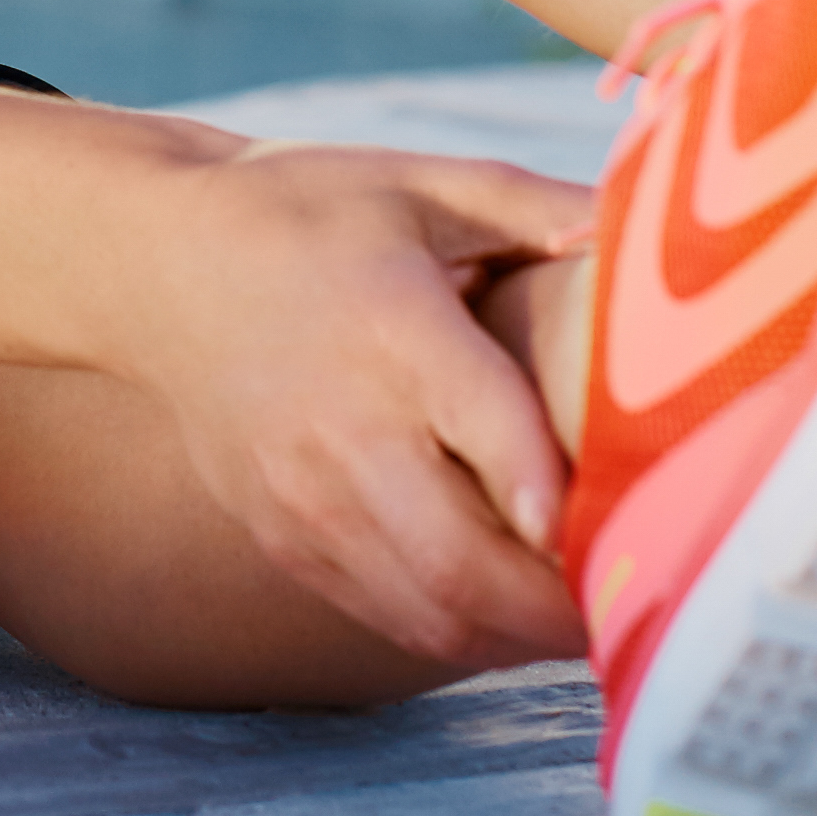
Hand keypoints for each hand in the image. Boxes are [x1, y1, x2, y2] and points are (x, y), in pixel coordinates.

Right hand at [108, 138, 598, 670]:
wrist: (158, 266)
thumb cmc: (311, 214)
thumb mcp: (423, 180)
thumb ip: (541, 209)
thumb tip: (658, 231)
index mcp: (390, 326)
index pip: (481, 424)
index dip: (556, 489)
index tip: (635, 519)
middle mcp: (343, 427)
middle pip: (461, 562)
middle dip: (567, 606)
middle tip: (650, 597)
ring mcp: (306, 498)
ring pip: (431, 613)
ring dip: (525, 635)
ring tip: (601, 618)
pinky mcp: (285, 537)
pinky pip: (389, 617)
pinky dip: (467, 632)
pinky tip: (521, 613)